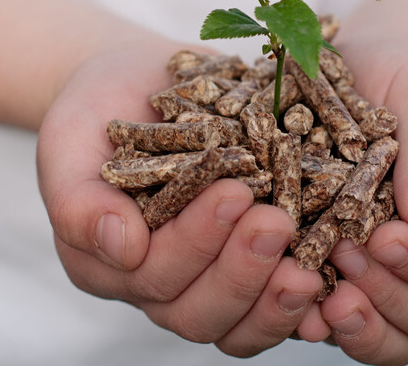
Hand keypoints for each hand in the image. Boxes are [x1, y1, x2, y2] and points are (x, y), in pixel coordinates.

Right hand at [36, 36, 322, 356]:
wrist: (138, 85)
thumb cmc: (96, 111)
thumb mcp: (69, 142)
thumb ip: (78, 199)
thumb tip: (121, 247)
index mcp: (112, 265)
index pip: (154, 276)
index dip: (195, 243)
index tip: (231, 192)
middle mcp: (162, 286)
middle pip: (202, 312)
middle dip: (242, 271)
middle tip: (277, 221)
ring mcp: (210, 279)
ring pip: (243, 322)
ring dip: (279, 297)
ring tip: (313, 257)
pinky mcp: (252, 265)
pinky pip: (280, 300)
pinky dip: (310, 294)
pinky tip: (339, 269)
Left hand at [316, 37, 407, 365]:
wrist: (359, 66)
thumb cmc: (404, 72)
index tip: (386, 237)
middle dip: (393, 295)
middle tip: (345, 252)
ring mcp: (393, 271)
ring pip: (397, 335)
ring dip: (362, 326)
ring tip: (323, 296)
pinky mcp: (344, 274)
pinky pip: (343, 322)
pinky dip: (320, 323)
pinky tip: (293, 301)